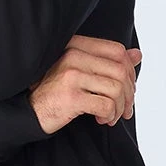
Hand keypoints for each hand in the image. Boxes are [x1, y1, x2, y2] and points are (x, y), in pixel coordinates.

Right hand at [27, 38, 141, 133]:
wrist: (29, 111)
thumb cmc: (55, 91)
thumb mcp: (80, 70)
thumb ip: (107, 61)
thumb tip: (137, 54)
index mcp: (76, 46)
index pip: (117, 51)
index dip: (130, 71)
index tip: (128, 88)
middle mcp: (72, 56)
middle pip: (120, 71)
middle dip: (129, 94)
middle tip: (125, 109)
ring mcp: (71, 76)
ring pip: (116, 89)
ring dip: (119, 107)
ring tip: (112, 116)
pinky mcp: (71, 97)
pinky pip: (105, 105)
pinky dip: (109, 116)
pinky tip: (101, 120)